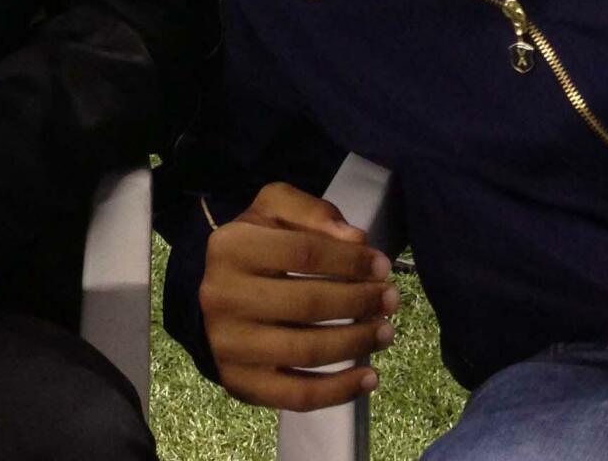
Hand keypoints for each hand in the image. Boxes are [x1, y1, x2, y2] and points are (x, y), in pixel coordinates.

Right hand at [199, 180, 398, 411]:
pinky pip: (299, 397)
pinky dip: (340, 390)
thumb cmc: (254, 248)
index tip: (383, 266)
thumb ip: (313, 213)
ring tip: (386, 332)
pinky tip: (370, 377)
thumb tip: (356, 239)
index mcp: (232, 247)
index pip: (303, 253)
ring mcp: (230, 345)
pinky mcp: (241, 384)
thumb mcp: (274, 211)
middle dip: (359, 301)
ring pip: (307, 350)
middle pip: (307, 303)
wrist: (216, 299)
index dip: (350, 260)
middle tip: (391, 300)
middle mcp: (223, 296)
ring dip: (357, 343)